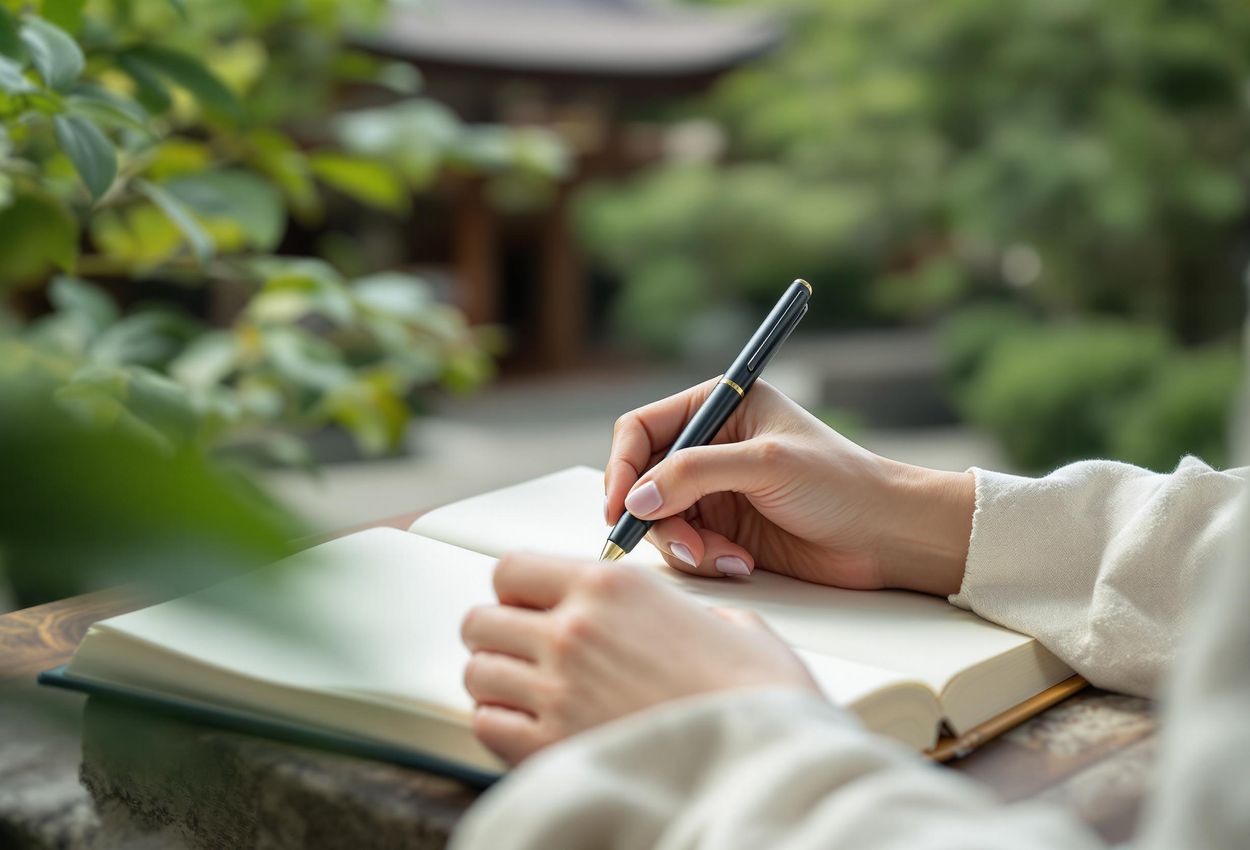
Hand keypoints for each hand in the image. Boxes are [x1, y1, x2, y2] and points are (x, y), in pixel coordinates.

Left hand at [461, 552, 820, 764]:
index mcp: (612, 587)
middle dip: (498, 636)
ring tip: (529, 696)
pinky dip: (499, 726)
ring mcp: (557, 689)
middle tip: (526, 654)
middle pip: (480, 619)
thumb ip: (684, 613)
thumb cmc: (761, 699)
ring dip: (497, 683)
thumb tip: (687, 626)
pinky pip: (485, 724)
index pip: (511, 567)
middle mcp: (574, 630)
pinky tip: (530, 730)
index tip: (531, 606)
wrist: (769, 766)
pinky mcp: (550, 748)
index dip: (517, 589)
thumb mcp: (732, 627)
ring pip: (476, 671)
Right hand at [606, 378, 973, 595]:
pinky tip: (741, 563)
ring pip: (661, 521)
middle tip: (686, 546)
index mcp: (720, 406)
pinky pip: (686, 549)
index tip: (620, 506)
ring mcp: (715, 491)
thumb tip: (636, 498)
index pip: (641, 429)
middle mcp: (710, 445)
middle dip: (658, 517)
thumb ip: (695, 473)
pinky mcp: (725, 531)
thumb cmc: (841, 484)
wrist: (888, 537)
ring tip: (726, 557)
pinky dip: (704, 560)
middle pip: (642, 481)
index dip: (622, 466)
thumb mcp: (765, 464)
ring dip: (685, 545)